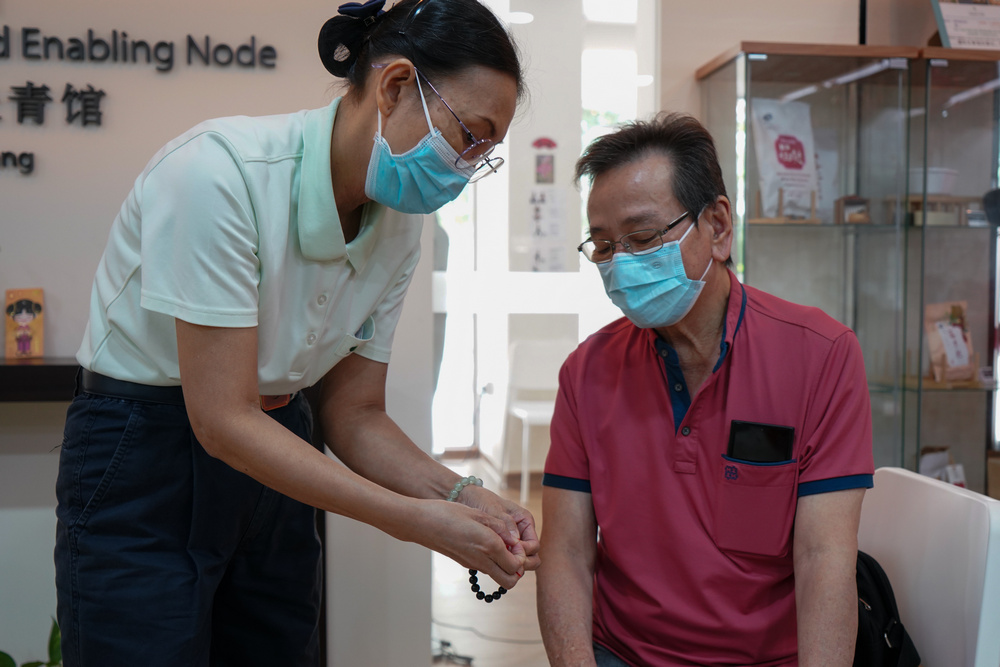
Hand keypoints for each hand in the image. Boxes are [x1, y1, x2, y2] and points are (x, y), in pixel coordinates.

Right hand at [409, 498, 529, 590]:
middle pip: (510, 581)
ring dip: (505, 566)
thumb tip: (515, 540)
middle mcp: (482, 560)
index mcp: (489, 545)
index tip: (516, 540)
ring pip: (498, 577)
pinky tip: (487, 544)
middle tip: (513, 550)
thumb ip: (500, 527)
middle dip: (518, 569)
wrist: (420, 523)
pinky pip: (486, 569)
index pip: (517, 565)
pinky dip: (493, 562)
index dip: (522, 555)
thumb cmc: (447, 514)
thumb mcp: (478, 514)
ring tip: (501, 545)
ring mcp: (472, 564)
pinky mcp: (465, 563)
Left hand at [457, 485, 539, 572]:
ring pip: (520, 560)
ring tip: (497, 562)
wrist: (467, 498)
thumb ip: (507, 523)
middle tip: (507, 563)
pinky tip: (491, 561)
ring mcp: (511, 540)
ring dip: (512, 563)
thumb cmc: (482, 500)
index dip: (525, 552)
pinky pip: (506, 558)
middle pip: (531, 556)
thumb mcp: (495, 509)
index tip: (511, 554)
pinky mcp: (501, 546)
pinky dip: (501, 562)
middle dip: (522, 562)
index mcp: (525, 521)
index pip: (534, 545)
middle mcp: (521, 532)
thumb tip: (515, 542)